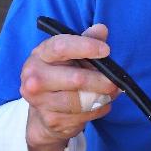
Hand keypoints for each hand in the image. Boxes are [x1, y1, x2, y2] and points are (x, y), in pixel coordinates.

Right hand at [21, 23, 120, 149]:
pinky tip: (99, 104)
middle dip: (102, 81)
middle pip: (76, 79)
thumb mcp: (73, 54)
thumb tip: (101, 29)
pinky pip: (84, 115)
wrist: (45, 110)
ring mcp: (40, 101)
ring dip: (102, 97)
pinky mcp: (51, 120)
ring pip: (81, 100)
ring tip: (110, 92)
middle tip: (115, 81)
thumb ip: (87, 40)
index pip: (61, 47)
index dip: (86, 47)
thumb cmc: (63, 73)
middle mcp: (34, 78)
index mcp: (40, 55)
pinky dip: (98, 110)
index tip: (106, 51)